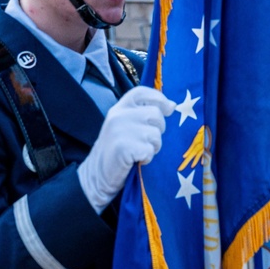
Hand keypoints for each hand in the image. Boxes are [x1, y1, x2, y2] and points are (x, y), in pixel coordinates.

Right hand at [77, 86, 175, 212]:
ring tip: (140, 151)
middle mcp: (118, 115)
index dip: (159, 98)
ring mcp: (119, 130)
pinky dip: (147, 158)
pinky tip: (137, 160)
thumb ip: (144, 114)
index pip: (142, 92)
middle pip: (156, 114)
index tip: (168, 109)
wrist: (97, 176)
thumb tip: (172, 105)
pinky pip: (149, 150)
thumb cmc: (117, 150)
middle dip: (158, 130)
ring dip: (154, 147)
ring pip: (155, 134)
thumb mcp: (126, 126)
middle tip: (146, 141)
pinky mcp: (123, 147)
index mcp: (119, 108)